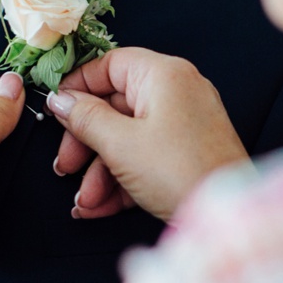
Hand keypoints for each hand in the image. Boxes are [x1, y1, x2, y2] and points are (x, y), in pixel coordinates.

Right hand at [47, 48, 249, 221]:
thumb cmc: (179, 172)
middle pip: (115, 106)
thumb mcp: (120, 144)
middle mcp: (177, 92)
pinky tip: (100, 207)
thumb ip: (85, 118)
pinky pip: (145, 157)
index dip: (79, 86)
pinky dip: (122, 180)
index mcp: (164, 75)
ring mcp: (185, 123)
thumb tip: (61, 99)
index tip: (56, 109)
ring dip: (99, 171)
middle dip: (85, 143)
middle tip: (65, 167)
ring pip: (127, 138)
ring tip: (85, 202)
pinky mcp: (187, 153)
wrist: (226, 218)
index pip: (111, 64)